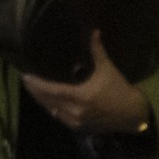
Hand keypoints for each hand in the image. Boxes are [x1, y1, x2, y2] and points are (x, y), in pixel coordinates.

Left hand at [22, 31, 151, 134]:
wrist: (132, 114)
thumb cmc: (119, 90)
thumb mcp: (107, 69)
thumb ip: (97, 50)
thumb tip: (94, 31)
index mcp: (80, 97)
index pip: (52, 91)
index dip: (38, 84)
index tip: (27, 77)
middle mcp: (75, 111)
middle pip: (48, 102)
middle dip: (36, 92)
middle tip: (26, 81)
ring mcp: (76, 122)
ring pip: (52, 111)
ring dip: (42, 101)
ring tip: (33, 90)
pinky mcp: (79, 128)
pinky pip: (60, 118)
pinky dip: (52, 109)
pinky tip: (47, 103)